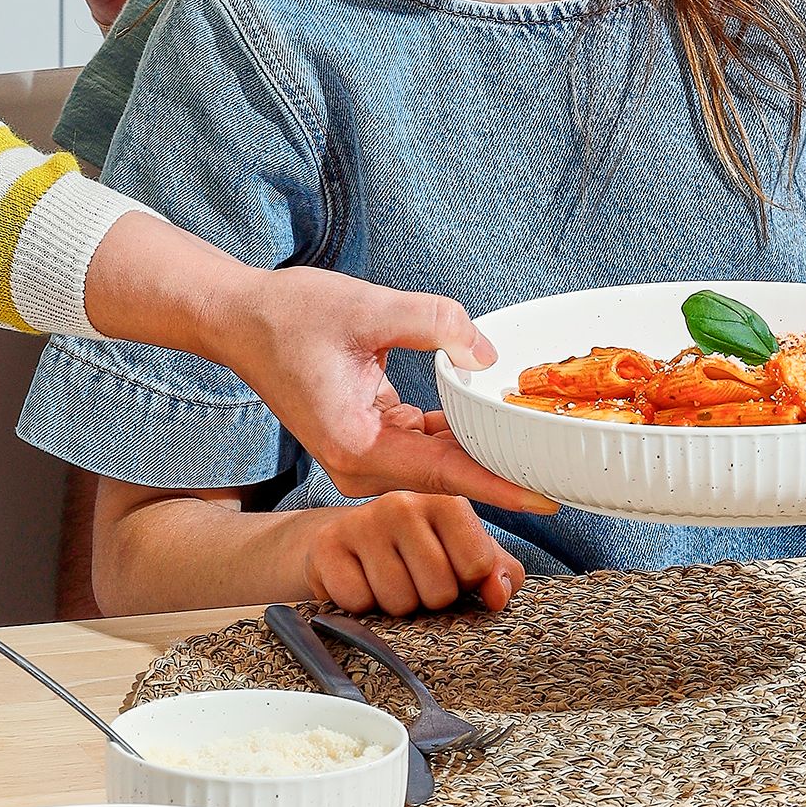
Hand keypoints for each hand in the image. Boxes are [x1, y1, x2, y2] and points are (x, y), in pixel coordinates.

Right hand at [215, 261, 556, 515]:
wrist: (239, 319)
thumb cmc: (288, 316)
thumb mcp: (368, 308)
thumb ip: (434, 323)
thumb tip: (486, 354)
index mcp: (357, 446)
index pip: (445, 473)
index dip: (500, 485)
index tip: (548, 498)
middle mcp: (359, 465)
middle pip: (448, 475)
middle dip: (504, 469)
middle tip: (567, 465)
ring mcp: (363, 455)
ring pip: (440, 460)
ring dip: (483, 448)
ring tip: (543, 440)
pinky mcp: (368, 438)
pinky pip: (425, 442)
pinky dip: (457, 430)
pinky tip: (494, 414)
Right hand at [301, 493, 524, 617]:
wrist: (347, 542)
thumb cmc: (417, 552)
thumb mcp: (465, 556)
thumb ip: (499, 573)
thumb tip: (498, 595)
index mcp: (447, 502)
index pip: (478, 566)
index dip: (466, 584)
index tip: (451, 572)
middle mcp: (405, 504)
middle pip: (439, 589)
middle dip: (430, 601)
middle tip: (415, 581)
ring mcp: (363, 522)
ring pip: (399, 601)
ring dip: (396, 607)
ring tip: (387, 582)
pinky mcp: (328, 545)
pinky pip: (358, 602)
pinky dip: (361, 606)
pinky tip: (359, 582)